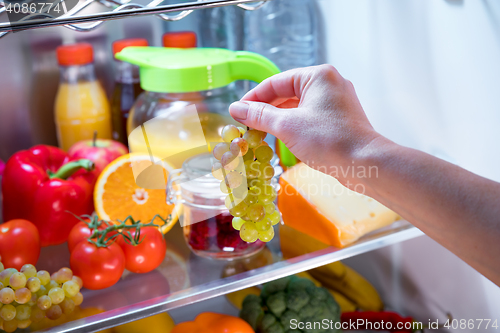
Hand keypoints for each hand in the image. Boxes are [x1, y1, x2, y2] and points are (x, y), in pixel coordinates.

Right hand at [229, 64, 381, 186]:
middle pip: (287, 93)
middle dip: (266, 110)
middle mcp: (329, 83)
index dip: (253, 98)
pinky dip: (294, 126)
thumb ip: (259, 115)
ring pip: (298, 106)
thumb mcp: (287, 126)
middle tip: (246, 125)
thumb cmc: (327, 140)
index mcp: (317, 76)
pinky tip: (282, 139)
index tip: (237, 113)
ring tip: (260, 134)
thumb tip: (235, 109)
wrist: (365, 163)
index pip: (276, 82)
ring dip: (278, 119)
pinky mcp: (340, 119)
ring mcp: (337, 101)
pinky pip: (310, 117)